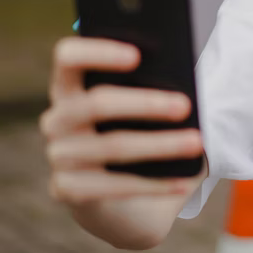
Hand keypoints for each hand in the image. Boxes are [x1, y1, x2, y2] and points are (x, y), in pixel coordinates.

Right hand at [40, 37, 204, 206]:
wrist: (117, 200)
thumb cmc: (136, 134)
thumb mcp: (142, 110)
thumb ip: (150, 90)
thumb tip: (180, 88)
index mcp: (69, 86)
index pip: (68, 57)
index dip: (98, 52)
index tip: (137, 56)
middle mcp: (56, 119)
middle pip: (96, 103)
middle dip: (145, 103)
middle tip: (185, 105)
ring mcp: (58, 156)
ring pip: (112, 145)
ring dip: (160, 144)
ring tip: (196, 142)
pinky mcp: (66, 190)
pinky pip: (113, 186)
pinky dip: (154, 185)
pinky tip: (183, 182)